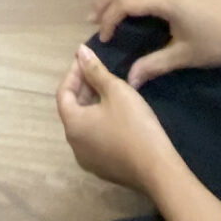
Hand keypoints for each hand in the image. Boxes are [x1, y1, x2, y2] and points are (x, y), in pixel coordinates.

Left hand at [55, 46, 181, 192]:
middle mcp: (74, 144)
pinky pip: (94, 139)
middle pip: (72, 109)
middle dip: (83, 88)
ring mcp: (87, 159)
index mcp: (73, 124)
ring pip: (84, 125)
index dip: (73, 72)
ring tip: (107, 89)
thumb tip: (81, 52)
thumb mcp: (117, 91)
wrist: (157, 169)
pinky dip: (99, 122)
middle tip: (98, 70)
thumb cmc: (134, 125)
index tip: (85, 57)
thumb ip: (96, 71)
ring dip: (91, 105)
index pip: (63, 92)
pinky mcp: (102, 168)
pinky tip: (116, 114)